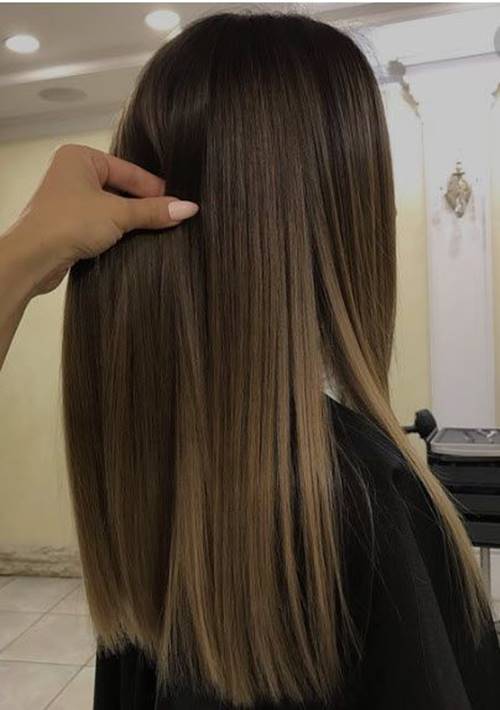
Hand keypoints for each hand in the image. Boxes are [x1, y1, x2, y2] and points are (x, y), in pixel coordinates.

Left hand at [3, 143, 198, 295]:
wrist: (32, 259)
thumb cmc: (65, 224)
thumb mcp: (118, 214)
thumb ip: (153, 211)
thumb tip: (187, 208)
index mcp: (80, 157)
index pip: (129, 170)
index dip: (156, 189)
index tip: (179, 203)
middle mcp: (72, 174)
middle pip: (122, 188)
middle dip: (144, 205)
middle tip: (172, 218)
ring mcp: (68, 200)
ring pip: (112, 207)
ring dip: (132, 221)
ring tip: (158, 230)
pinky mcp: (68, 224)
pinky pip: (102, 223)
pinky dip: (117, 232)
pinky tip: (134, 241)